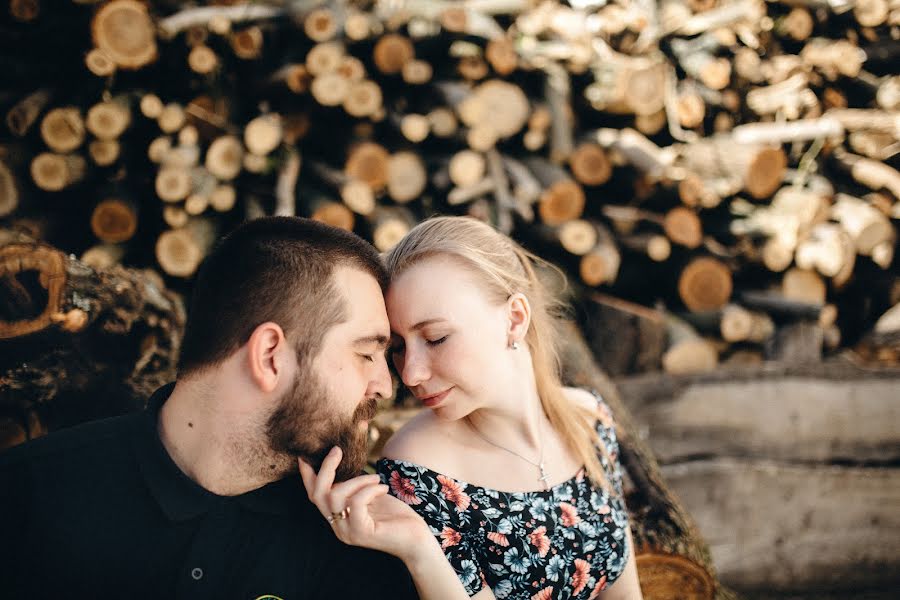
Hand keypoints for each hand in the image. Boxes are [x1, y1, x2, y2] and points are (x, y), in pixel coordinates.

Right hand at [298, 446, 433, 562]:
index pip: (314, 496)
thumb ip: (354, 485)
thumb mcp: (370, 495)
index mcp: (337, 517)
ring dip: (357, 479)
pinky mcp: (361, 533)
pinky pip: (356, 502)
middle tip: (338, 450)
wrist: (417, 539)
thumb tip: (343, 458)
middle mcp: (338, 527)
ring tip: (376, 478)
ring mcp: (348, 532)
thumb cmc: (395, 515)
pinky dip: (369, 489)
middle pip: (318, 494)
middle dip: (325, 468)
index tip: (304, 456)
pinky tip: (383, 488)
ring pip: (335, 495)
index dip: (307, 476)